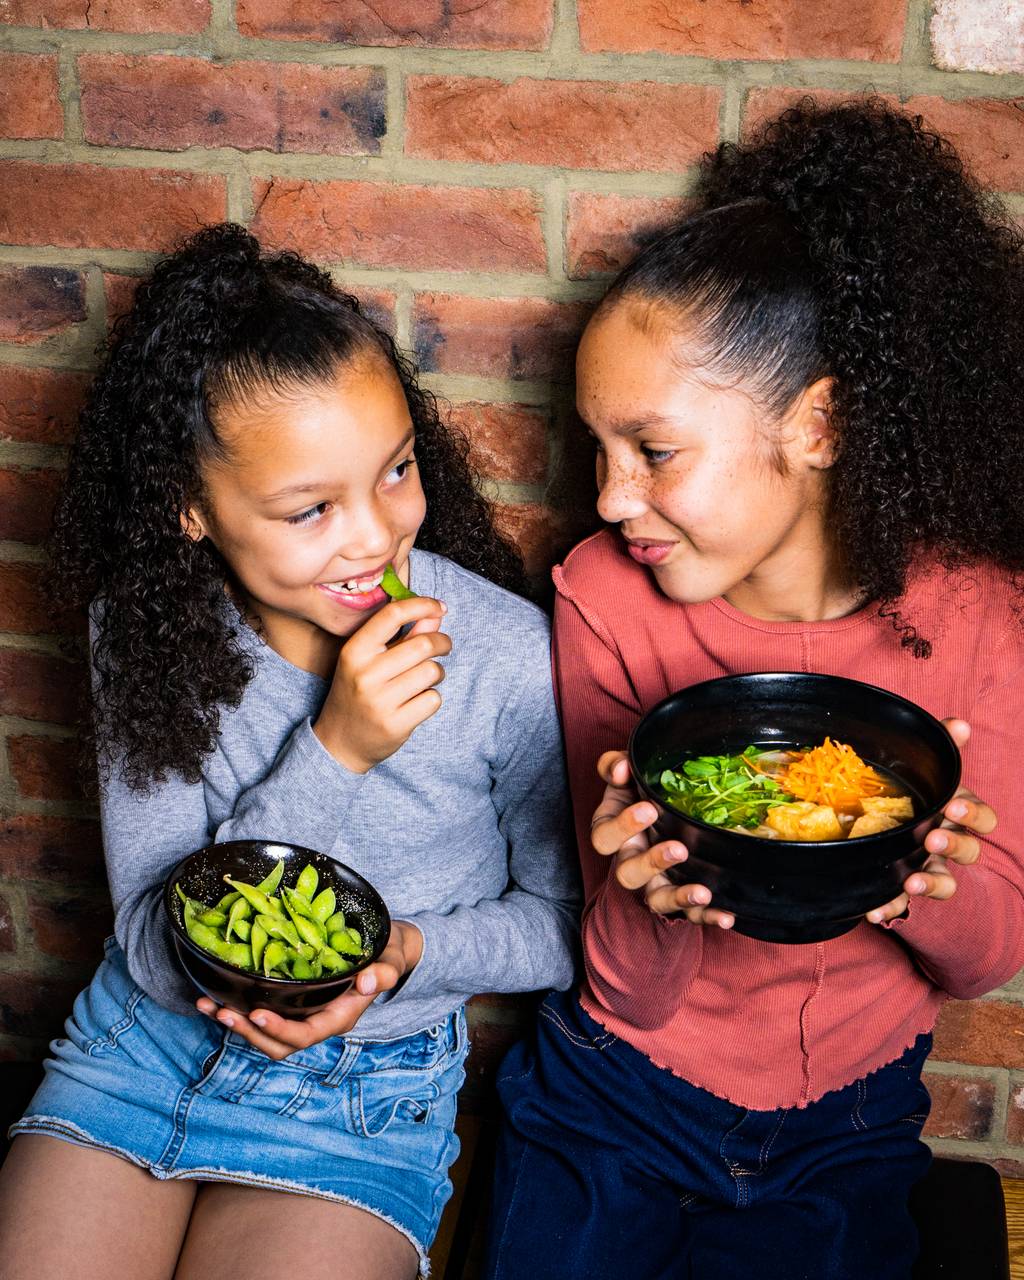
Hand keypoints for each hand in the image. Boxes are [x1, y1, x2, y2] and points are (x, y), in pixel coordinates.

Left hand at [196, 920, 423, 1059]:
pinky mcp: (290, 1003)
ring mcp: (301, 1015)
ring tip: (208, 1006)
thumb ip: (383, 971)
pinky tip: (214, 995)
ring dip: (235, 1024)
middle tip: (222, 1012)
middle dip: (248, 1032)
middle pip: (278, 1044)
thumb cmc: (385, 954)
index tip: (256, 1014)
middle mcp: (316, 1022)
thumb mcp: (390, 959)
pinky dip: (236, 1008)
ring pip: (264, 1034)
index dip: (279, 1030)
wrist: (381, 952)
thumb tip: (367, 983)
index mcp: (339, 1018)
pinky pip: (261, 1014)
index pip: (306, 1034)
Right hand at [313, 596, 450, 772]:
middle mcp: (365, 675)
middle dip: (441, 642)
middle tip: (443, 646)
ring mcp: (380, 702)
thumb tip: (436, 614)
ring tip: (424, 679)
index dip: (422, 605)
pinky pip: (433, 699)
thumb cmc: (357, 693)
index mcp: (354, 652)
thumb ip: (404, 635)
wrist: (339, 743)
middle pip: (422, 644)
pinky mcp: (395, 725)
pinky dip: (432, 698)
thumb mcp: (369, 660)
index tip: (440, 607)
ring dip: (436, 673)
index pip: (392, 615)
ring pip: (432, 672)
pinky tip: (417, 702)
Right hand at [591, 750, 734, 927]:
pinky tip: (727, 915)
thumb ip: (616, 765)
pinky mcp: (679, 896)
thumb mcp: (626, 775)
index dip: (622, 827)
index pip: (604, 838)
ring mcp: (654, 882)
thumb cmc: (640, 791)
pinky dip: (707, 917)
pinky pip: (690, 914)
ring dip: (679, 897)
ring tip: (702, 891)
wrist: (664, 809)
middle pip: (628, 873)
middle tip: (679, 848)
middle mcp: (630, 860)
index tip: (648, 809)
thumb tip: (621, 769)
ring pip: (657, 899)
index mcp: (613, 832)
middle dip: (652, 863)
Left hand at [866, 718, 996, 923]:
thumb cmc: (911, 791)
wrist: (880, 821)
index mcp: (956, 812)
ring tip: (911, 882)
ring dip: (930, 883)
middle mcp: (949, 841)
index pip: (983, 817)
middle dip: (954, 845)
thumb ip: (941, 745)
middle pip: (969, 850)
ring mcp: (929, 867)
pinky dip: (891, 907)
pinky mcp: (904, 885)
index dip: (974, 814)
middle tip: (933, 839)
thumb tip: (960, 724)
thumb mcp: (922, 766)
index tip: (954, 806)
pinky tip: (875, 911)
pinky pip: (903, 902)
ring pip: (944, 881)